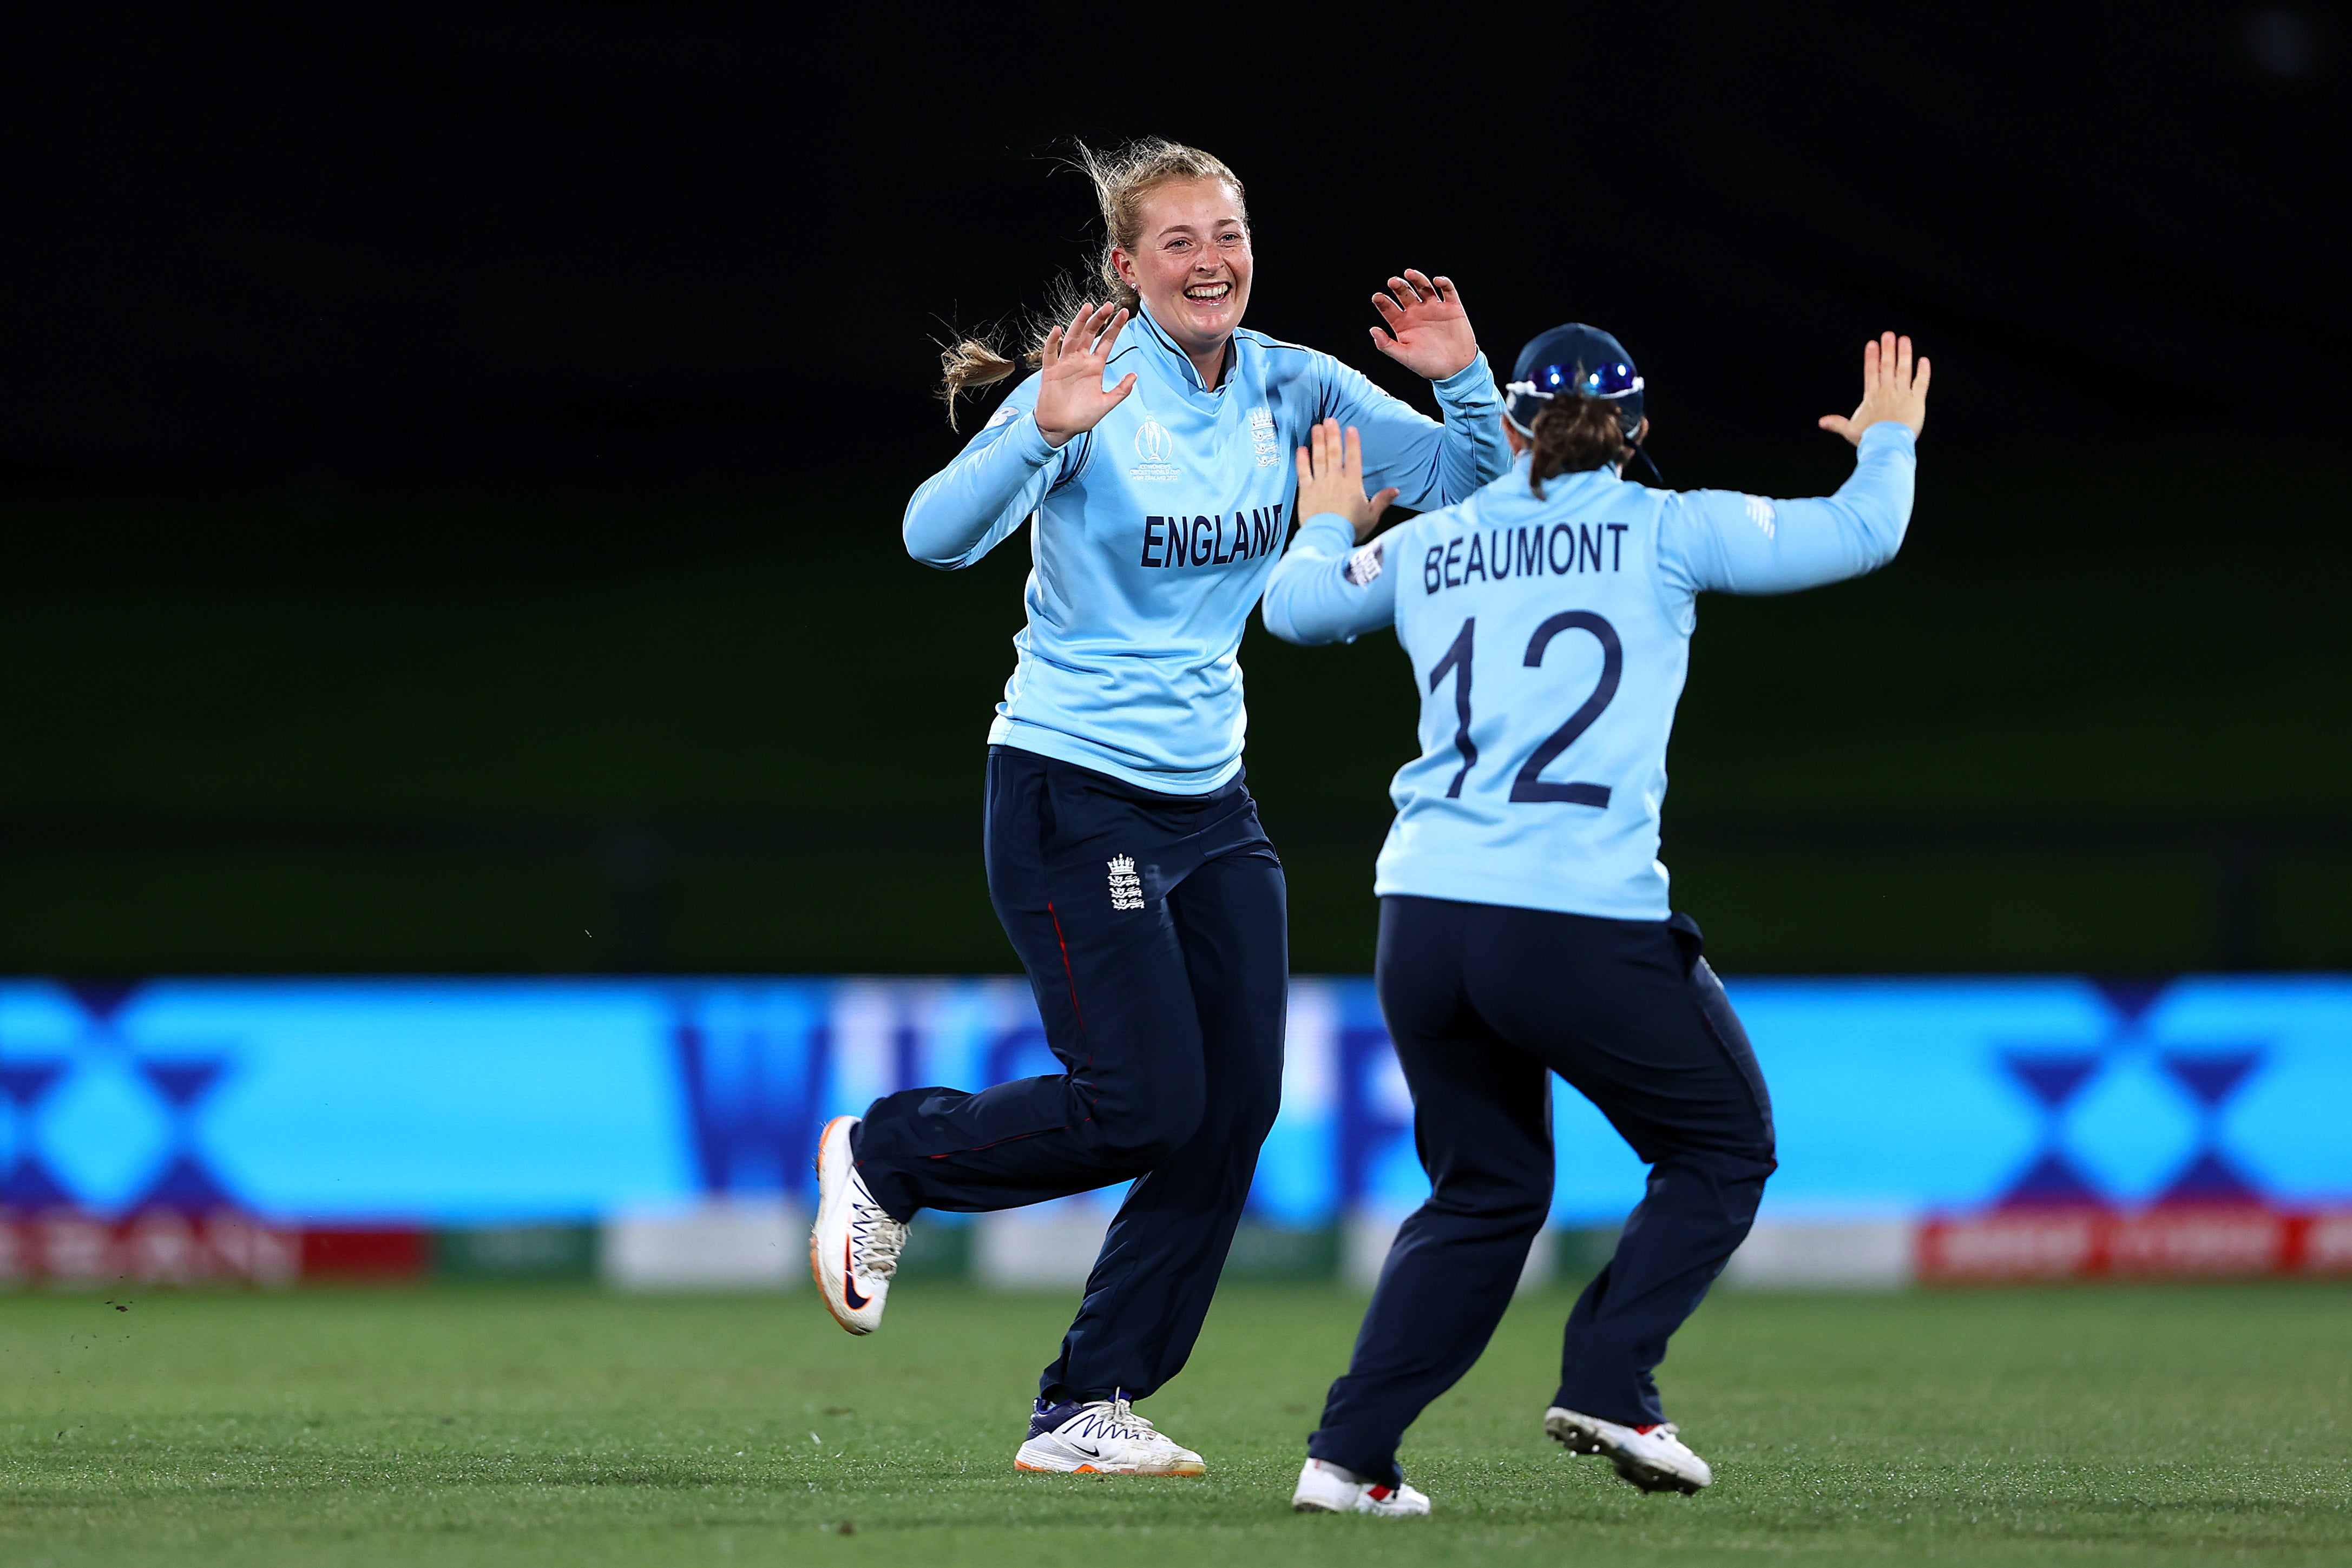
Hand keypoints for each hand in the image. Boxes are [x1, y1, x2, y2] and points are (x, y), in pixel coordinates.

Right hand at [1033, 302, 1136, 445]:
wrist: (1060, 428)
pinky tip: (1058, 331)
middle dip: (1099, 319)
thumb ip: (1120, 391)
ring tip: (1088, 308)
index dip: (1115, 327)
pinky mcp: (1051, 371)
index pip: (1107, 341)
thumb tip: (1135, 375)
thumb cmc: (1082, 417)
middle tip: (1108, 305)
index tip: (1125, 312)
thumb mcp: (1105, 405)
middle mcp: (1081, 361)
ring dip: (1079, 323)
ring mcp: (1065, 364)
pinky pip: (1051, 353)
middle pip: (1090, 334)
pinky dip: (1053, 342)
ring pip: (1072, 338)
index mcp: (1095, 366)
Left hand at [1293, 418, 1400, 543]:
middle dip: (1332, 435)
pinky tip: (1302, 449)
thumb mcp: (1371, 515)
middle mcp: (1335, 479)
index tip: (1350, 428)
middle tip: (1330, 420)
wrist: (1328, 538)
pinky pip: (1303, 472)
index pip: (1354, 458)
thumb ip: (1382, 500)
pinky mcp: (1306, 491)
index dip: (1352, 442)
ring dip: (1318, 441)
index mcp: (1353, 484)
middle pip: (1334, 453)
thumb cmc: (1351, 529)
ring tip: (1317, 427)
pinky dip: (1302, 460)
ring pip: (1318, 458)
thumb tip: (1395, 490)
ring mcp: (1319, 484)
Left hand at [1369, 270, 1477, 380]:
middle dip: (1398, 286)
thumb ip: (1387, 345)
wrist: (1456, 369)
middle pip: (1405, 293)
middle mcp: (1417, 313)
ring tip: (1409, 273)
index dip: (1382, 302)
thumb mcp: (1405, 357)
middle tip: (1393, 281)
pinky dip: (1444, 283)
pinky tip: (1437, 281)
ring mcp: (1434, 308)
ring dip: (1417, 279)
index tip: (1376, 297)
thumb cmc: (1428, 365)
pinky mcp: (1452, 307)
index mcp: (1403, 324)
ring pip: (1424, 287)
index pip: (1389, 308)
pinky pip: (1448, 291)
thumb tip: (1372, 330)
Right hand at [1819, 331, 1930, 444]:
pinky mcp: (1916, 400)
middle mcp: (1887, 391)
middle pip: (1887, 366)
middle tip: (1888, 335)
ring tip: (1904, 340)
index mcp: (1871, 396)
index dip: (1871, 357)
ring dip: (1904, 354)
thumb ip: (1837, 423)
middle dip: (1887, 349)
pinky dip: (1923, 371)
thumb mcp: (1850, 430)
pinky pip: (1921, 383)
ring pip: (1904, 370)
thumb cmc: (1868, 438)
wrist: (1886, 443)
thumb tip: (1821, 422)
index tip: (1872, 344)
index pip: (1871, 372)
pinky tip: (1923, 360)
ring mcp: (1902, 394)